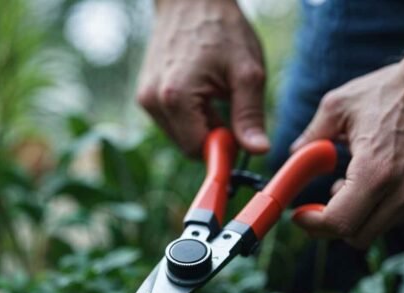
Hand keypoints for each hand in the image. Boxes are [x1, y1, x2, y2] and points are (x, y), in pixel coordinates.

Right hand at [136, 0, 268, 155]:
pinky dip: (189, 115)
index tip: (240, 133)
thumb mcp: (246, 72)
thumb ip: (250, 115)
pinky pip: (171, 120)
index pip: (197, 149)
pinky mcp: (145, 94)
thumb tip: (258, 151)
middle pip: (187, 145)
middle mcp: (153, 101)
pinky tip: (200, 89)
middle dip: (212, 136)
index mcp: (176, 98)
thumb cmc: (221, 29)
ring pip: (179, 134)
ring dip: (201, 125)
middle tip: (230, 106)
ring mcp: (145, 98)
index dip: (222, 148)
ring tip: (215, 93)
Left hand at [291, 58, 403, 248]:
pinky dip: (377, 210)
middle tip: (318, 206)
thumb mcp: (338, 106)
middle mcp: (403, 192)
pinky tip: (375, 183)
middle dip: (330, 224)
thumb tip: (293, 154)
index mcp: (375, 171)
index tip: (300, 215)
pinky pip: (395, 220)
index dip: (313, 225)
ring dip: (355, 217)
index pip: (339, 223)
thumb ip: (311, 136)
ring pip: (375, 230)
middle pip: (355, 236)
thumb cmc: (391, 92)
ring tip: (349, 184)